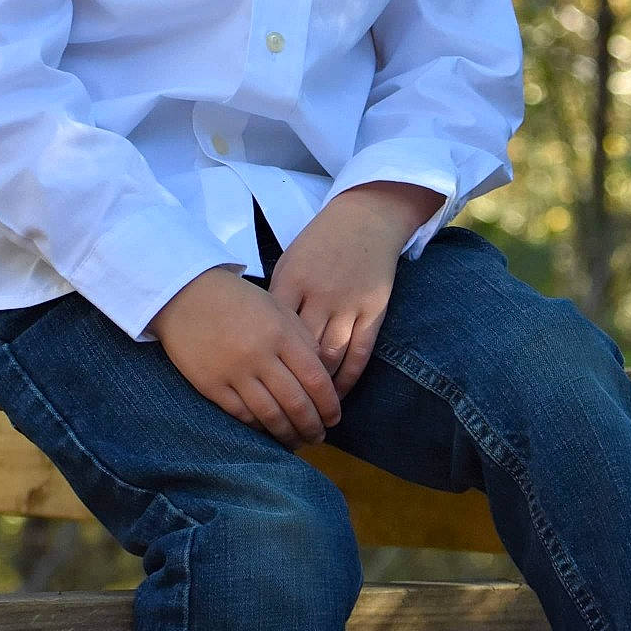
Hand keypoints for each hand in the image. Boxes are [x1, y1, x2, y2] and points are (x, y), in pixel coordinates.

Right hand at [150, 265, 341, 447]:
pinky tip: (268, 432)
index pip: (315, 379)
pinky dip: (259, 427)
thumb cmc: (237, 299)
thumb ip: (301, 337)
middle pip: (295, 403)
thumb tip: (322, 371)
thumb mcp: (276, 307)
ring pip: (270, 415)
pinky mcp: (211, 385)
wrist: (185, 294)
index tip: (334, 417)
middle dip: (312, 425)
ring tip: (297, 441)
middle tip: (319, 436)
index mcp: (281, 334)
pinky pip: (242, 415)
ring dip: (288, 434)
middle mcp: (260, 356)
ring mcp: (234, 373)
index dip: (328, 404)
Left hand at [268, 183, 443, 398]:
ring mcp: (348, 304)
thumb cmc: (320, 243)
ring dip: (320, 390)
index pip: (272, 334)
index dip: (265, 364)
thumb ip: (278, 299)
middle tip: (283, 412)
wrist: (366, 218)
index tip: (257, 389)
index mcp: (291, 282)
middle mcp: (319, 296)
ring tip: (310, 412)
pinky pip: (360, 353)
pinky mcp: (373, 310)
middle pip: (299, 352)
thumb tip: (261, 341)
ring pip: (330, 358)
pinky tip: (338, 394)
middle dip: (291, 385)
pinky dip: (349, 378)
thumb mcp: (290, 262)